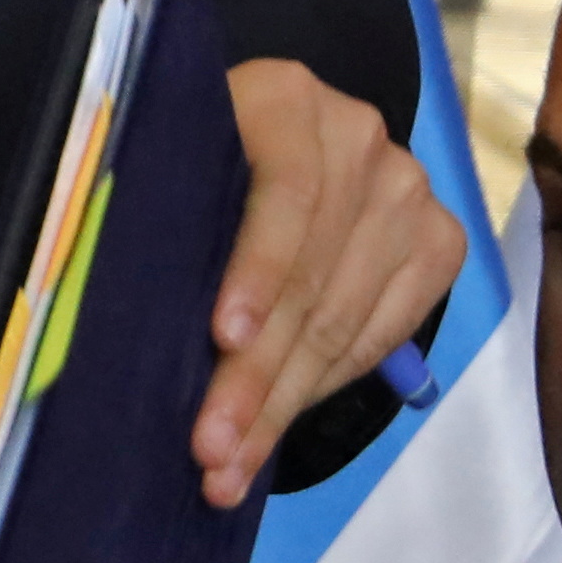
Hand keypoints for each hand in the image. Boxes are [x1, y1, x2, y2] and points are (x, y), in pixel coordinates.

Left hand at [196, 62, 466, 508]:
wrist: (267, 142)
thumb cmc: (194, 168)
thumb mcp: (169, 173)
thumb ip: (162, 221)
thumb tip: (125, 323)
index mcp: (283, 97)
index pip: (283, 192)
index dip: (255, 270)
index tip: (223, 338)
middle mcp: (357, 136)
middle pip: (310, 275)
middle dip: (256, 374)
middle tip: (210, 448)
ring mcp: (406, 188)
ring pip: (342, 318)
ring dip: (284, 403)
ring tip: (232, 464)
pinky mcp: (436, 239)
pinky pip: (384, 332)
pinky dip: (326, 386)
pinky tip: (278, 430)